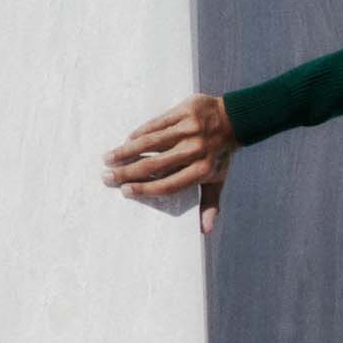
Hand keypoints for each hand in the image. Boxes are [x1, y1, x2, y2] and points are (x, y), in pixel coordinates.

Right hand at [100, 93, 240, 235]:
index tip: (125, 191)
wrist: (235, 119)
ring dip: (126, 151)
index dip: (145, 190)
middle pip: (154, 165)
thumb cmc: (222, 154)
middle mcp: (195, 151)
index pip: (168, 185)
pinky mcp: (184, 112)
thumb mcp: (219, 178)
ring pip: (151, 143)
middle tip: (107, 177)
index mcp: (202, 171)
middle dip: (127, 172)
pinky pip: (156, 124)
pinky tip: (127, 140)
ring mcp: (189, 130)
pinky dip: (139, 133)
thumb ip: (210, 204)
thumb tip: (205, 231)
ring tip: (108, 158)